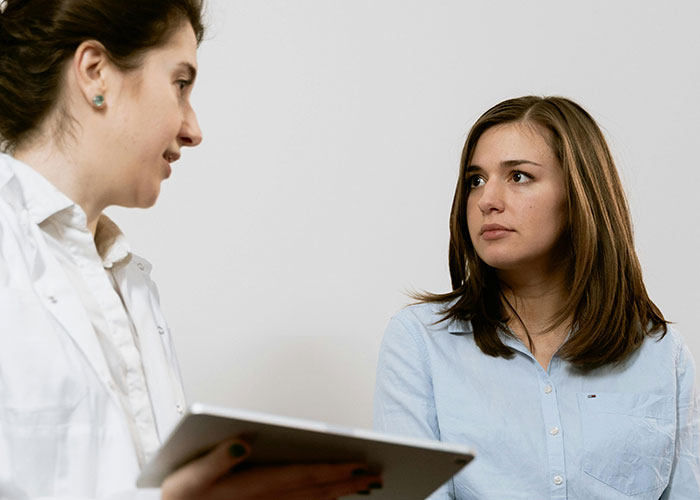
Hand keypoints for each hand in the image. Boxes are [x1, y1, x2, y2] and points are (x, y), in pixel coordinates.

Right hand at [161, 438, 382, 499]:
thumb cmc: (179, 495)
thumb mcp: (189, 476)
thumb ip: (217, 459)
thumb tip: (243, 441)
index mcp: (251, 486)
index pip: (302, 476)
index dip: (334, 470)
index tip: (360, 463)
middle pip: (314, 491)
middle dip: (347, 482)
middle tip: (376, 473)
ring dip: (340, 494)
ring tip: (365, 484)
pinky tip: (334, 498)